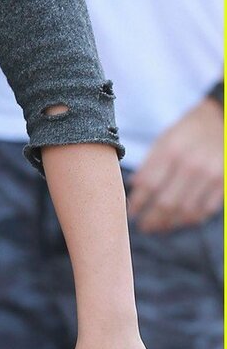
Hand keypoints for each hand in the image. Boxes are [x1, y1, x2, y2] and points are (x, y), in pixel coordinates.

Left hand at [128, 99, 222, 232]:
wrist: (221, 121)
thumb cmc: (187, 131)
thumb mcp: (165, 139)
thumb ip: (150, 163)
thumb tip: (135, 187)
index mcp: (170, 151)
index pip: (149, 185)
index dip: (138, 203)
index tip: (130, 213)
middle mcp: (190, 165)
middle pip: (166, 203)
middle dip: (152, 220)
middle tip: (144, 227)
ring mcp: (209, 176)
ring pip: (186, 211)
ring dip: (170, 224)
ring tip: (160, 227)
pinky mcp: (223, 183)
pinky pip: (206, 210)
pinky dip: (192, 219)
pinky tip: (181, 221)